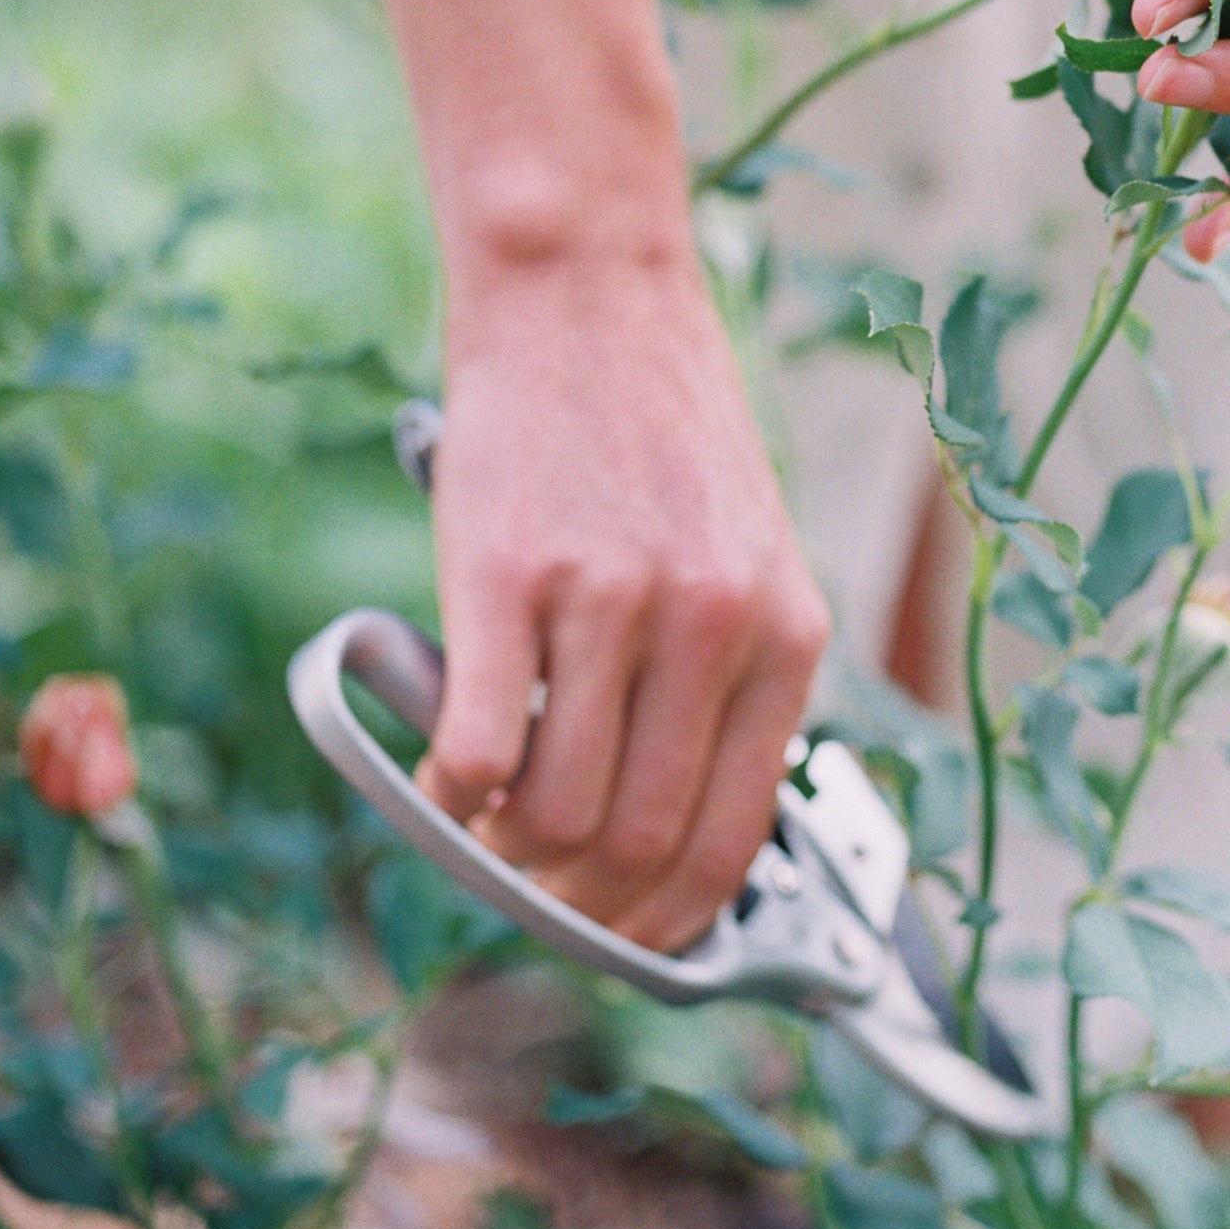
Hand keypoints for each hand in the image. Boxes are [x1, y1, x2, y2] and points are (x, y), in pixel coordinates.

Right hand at [416, 241, 828, 952]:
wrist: (587, 295)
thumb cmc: (657, 426)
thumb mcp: (745, 553)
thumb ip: (730, 678)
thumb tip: (676, 837)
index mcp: (788, 632)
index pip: (731, 842)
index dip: (664, 920)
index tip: (618, 934)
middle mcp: (714, 625)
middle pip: (637, 846)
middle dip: (577, 904)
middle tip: (533, 890)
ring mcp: (613, 601)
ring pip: (555, 813)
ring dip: (506, 850)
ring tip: (484, 823)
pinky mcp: (510, 576)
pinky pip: (474, 748)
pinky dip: (449, 793)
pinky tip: (441, 772)